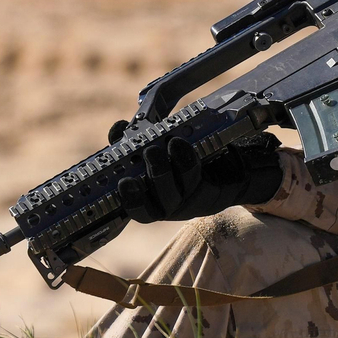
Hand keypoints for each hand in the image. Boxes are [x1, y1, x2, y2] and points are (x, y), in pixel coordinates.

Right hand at [114, 130, 283, 222]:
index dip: (128, 198)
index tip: (124, 181)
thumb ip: (130, 144)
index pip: (132, 207)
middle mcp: (163, 207)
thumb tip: (120, 130)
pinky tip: (181, 143)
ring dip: (169, 167)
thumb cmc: (173, 158)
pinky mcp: (205, 193)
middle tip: (150, 151)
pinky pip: (193, 178)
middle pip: (153, 204)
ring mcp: (185, 202)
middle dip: (151, 175)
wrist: (218, 168)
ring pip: (174, 192)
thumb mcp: (149, 151)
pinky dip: (185, 159)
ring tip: (168, 142)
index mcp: (144, 200)